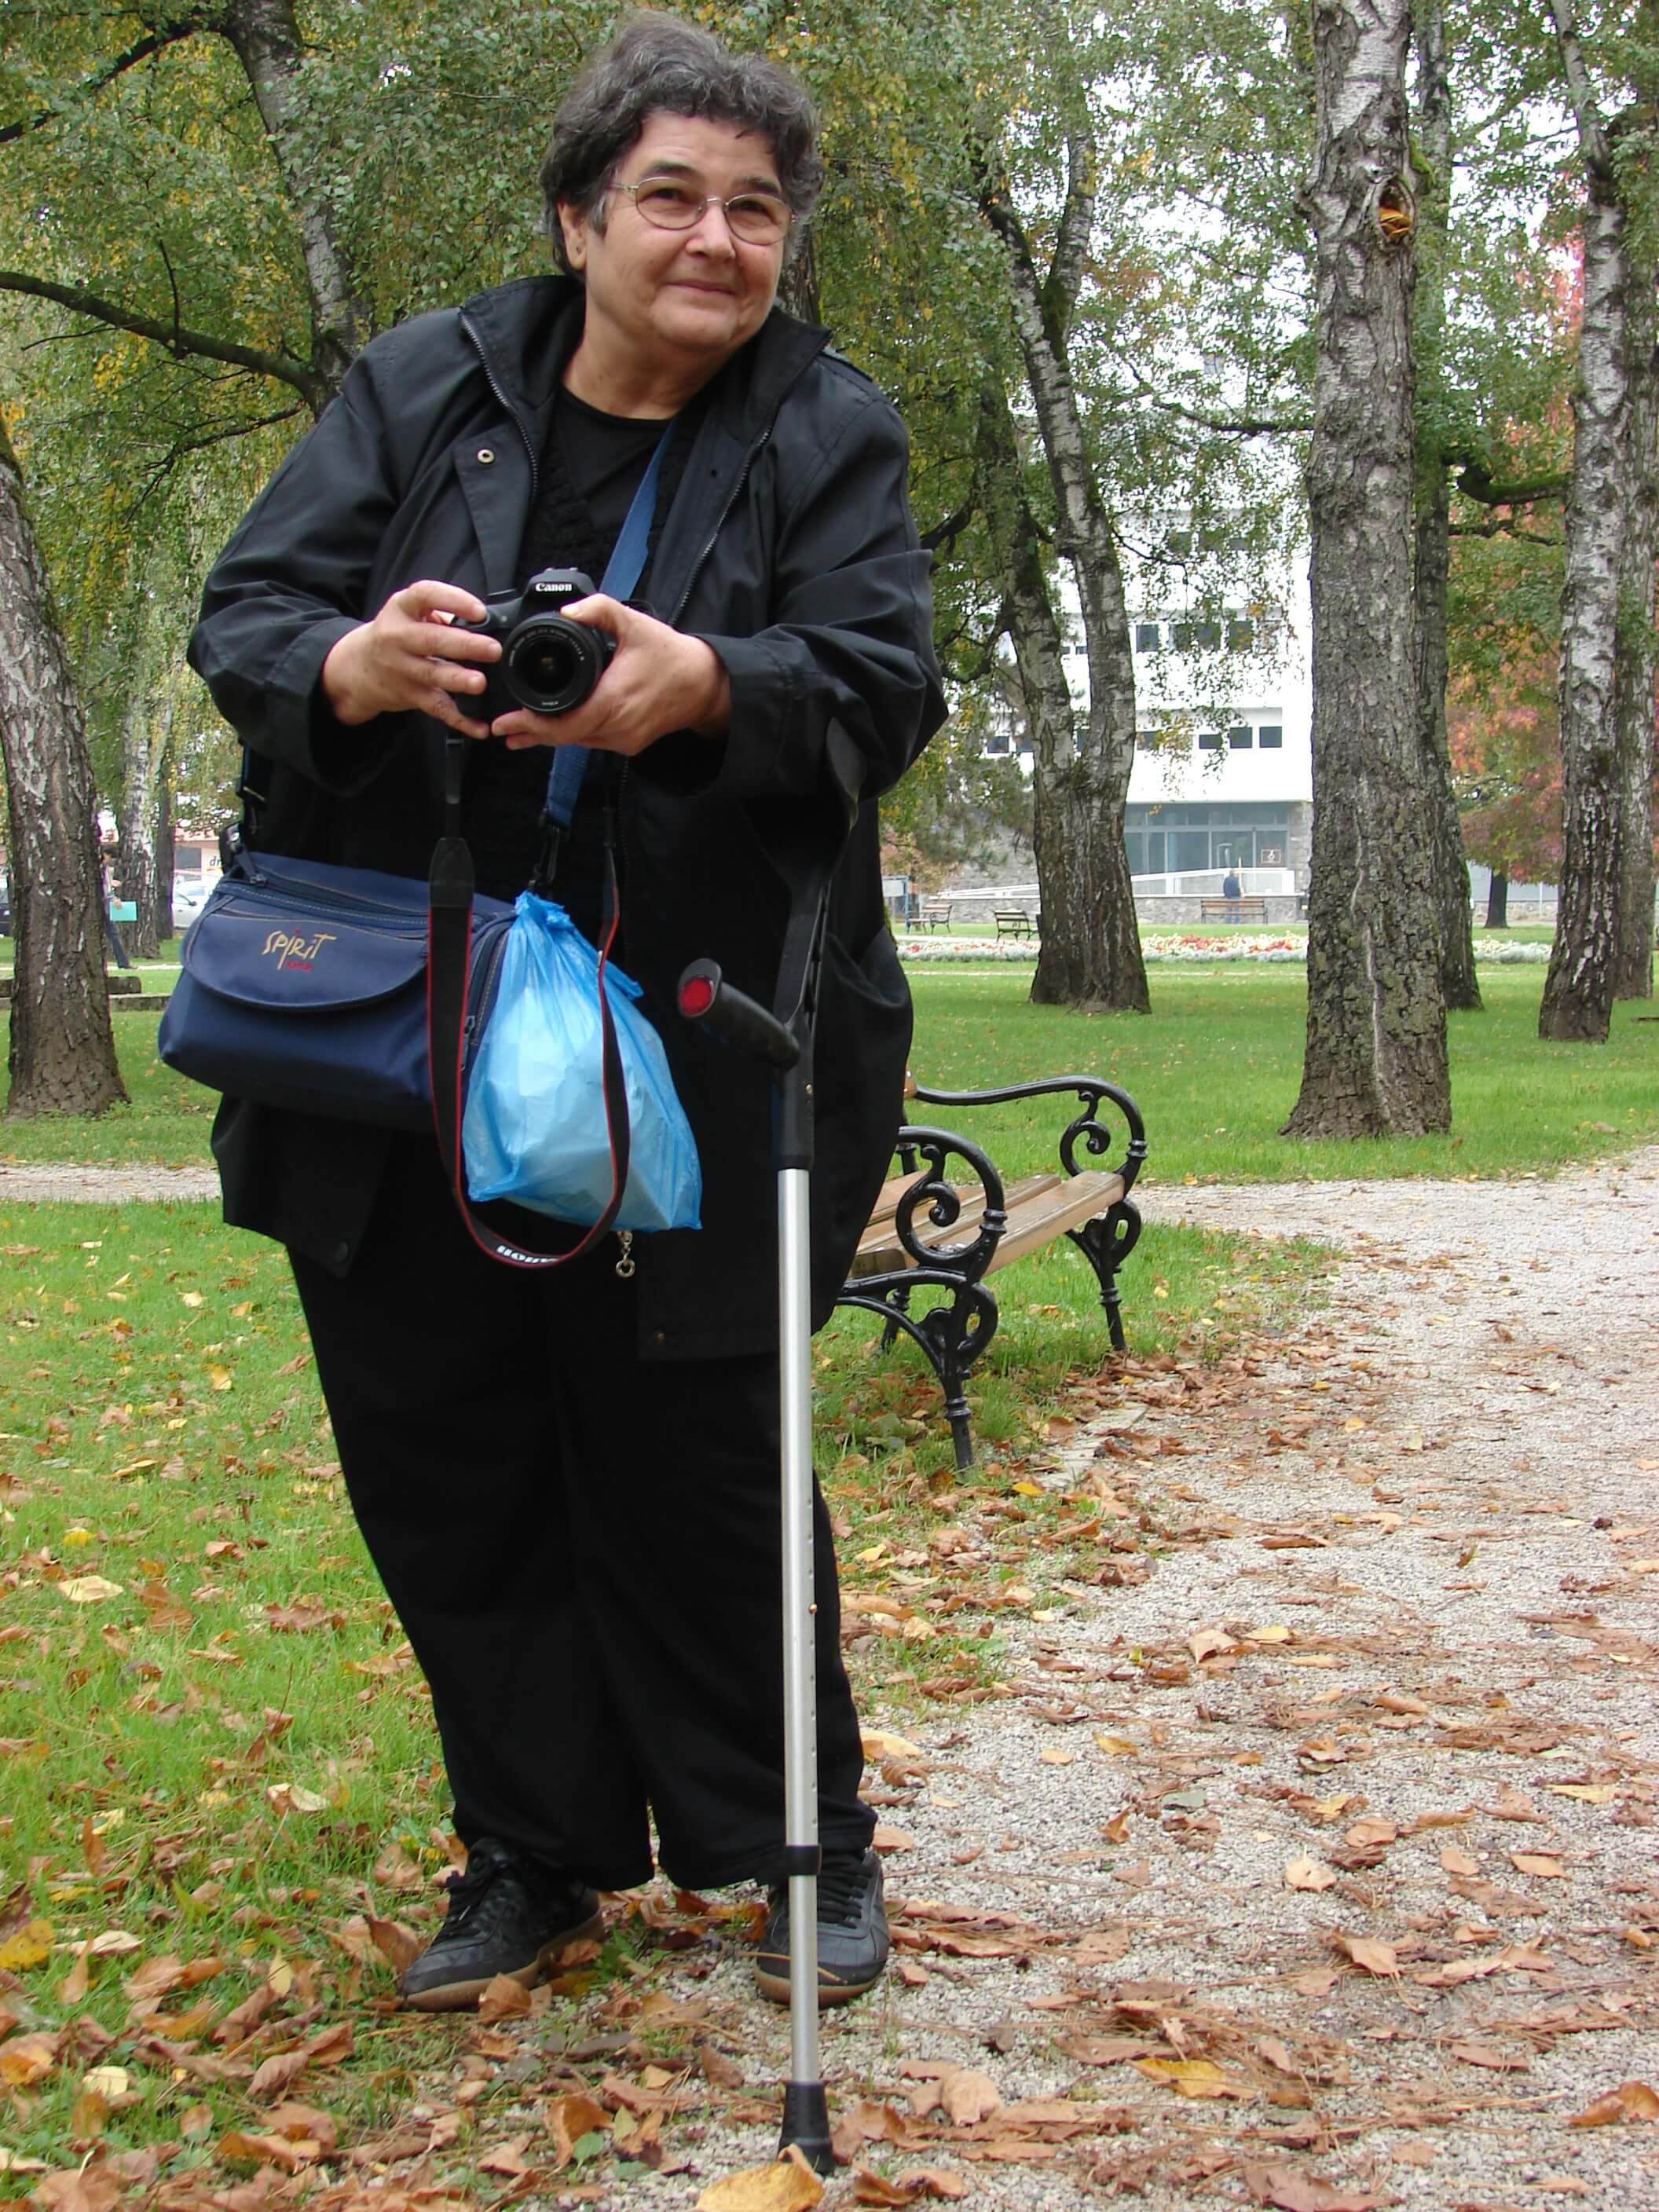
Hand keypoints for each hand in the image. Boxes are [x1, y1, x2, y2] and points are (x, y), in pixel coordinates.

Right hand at [321, 580, 501, 736]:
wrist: (358, 667)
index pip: (425, 595)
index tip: (480, 611)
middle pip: (431, 639)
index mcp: (401, 608)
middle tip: (493, 649)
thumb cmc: (395, 635)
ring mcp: (401, 668)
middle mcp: (397, 637)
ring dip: (457, 679)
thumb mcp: (408, 612)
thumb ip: (440, 613)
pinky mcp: (409, 695)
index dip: (453, 600)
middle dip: (464, 644)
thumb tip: (484, 620)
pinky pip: (436, 708)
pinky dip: (460, 719)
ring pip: (432, 675)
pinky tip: (480, 727)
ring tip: (479, 683)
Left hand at [489, 596, 730, 754]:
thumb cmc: (670, 654)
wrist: (705, 684)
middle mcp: (617, 726)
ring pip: (577, 742)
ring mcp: (624, 739)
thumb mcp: (634, 622)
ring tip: (520, 733)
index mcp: (613, 700)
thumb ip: (598, 609)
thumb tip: (566, 610)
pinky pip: (593, 741)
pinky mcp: (630, 744)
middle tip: (502, 728)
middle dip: (531, 733)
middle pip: (564, 737)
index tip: (506, 723)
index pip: (563, 725)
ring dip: (549, 736)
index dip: (531, 726)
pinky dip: (572, 734)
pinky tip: (556, 731)